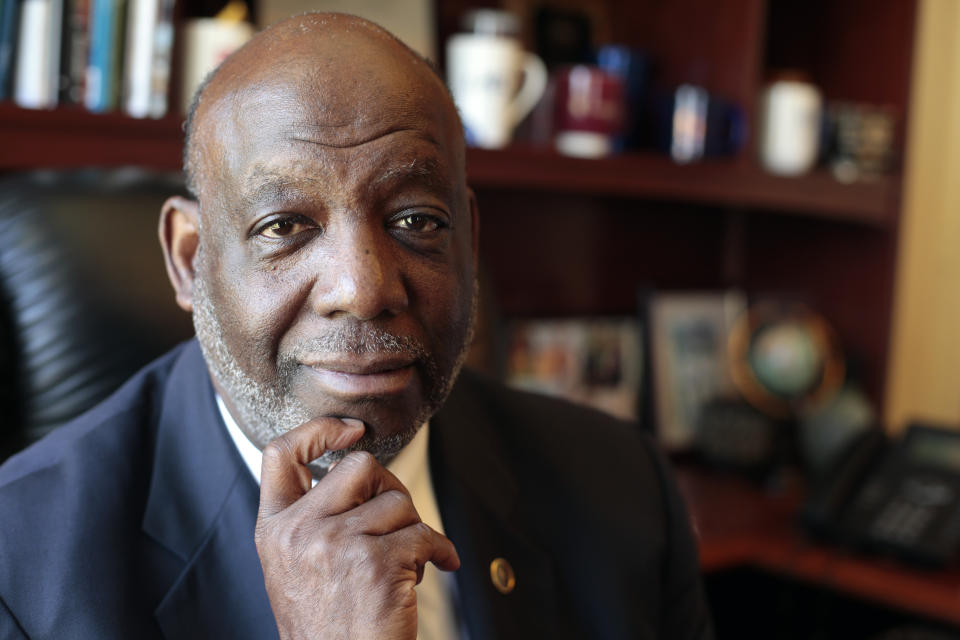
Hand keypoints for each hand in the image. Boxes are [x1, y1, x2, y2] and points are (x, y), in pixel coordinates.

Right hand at [254, 418, 460, 639]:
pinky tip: (440, 566)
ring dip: (413, 528)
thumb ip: (310, 518)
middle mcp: (299, 532)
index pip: (280, 453)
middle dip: (389, 487)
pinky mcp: (376, 563)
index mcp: (273, 530)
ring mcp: (336, 545)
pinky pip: (424, 534)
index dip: (318, 430)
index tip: (352, 431)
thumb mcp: (294, 567)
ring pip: (397, 501)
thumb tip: (356, 465)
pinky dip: (440, 550)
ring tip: (407, 561)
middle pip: (359, 466)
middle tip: (397, 519)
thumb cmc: (327, 625)